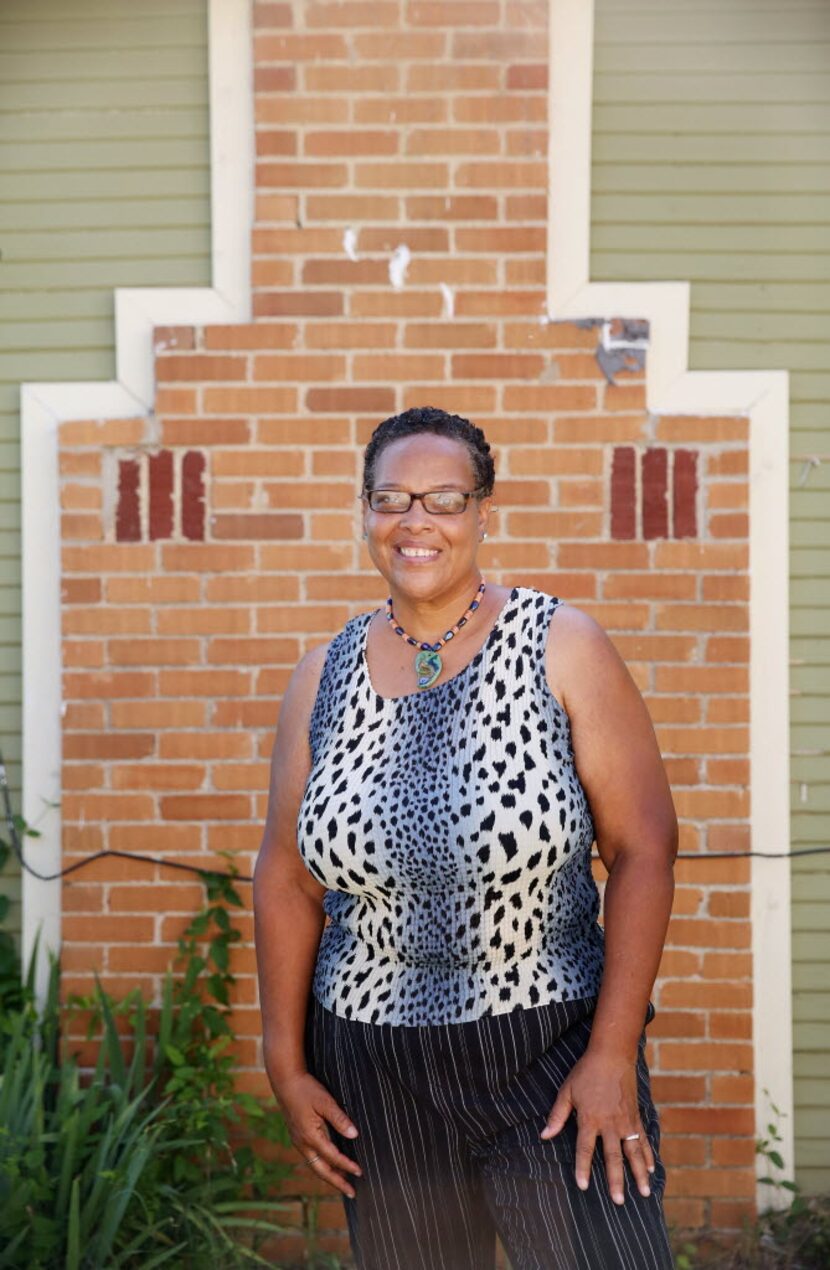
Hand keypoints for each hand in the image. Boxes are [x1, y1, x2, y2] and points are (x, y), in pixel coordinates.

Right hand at [275, 1070, 361, 1198]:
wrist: (285, 1081)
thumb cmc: (306, 1089)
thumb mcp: (325, 1101)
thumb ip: (339, 1118)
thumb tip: (354, 1135)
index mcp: (310, 1136)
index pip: (333, 1157)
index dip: (347, 1166)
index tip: (360, 1172)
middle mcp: (303, 1143)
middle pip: (321, 1170)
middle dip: (337, 1182)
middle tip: (352, 1193)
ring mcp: (298, 1141)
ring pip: (315, 1165)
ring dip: (329, 1175)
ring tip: (343, 1183)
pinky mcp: (297, 1137)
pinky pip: (311, 1158)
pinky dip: (322, 1166)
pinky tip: (329, 1164)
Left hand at [540, 1049, 653, 1204]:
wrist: (612, 1055)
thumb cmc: (586, 1072)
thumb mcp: (567, 1091)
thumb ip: (557, 1115)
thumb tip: (544, 1135)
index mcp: (590, 1118)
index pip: (585, 1149)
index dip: (583, 1168)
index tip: (583, 1186)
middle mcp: (610, 1123)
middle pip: (613, 1157)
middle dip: (616, 1180)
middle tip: (618, 1201)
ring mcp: (626, 1121)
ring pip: (634, 1152)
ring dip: (639, 1173)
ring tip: (644, 1192)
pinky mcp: (636, 1116)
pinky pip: (643, 1139)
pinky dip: (648, 1154)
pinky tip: (652, 1168)